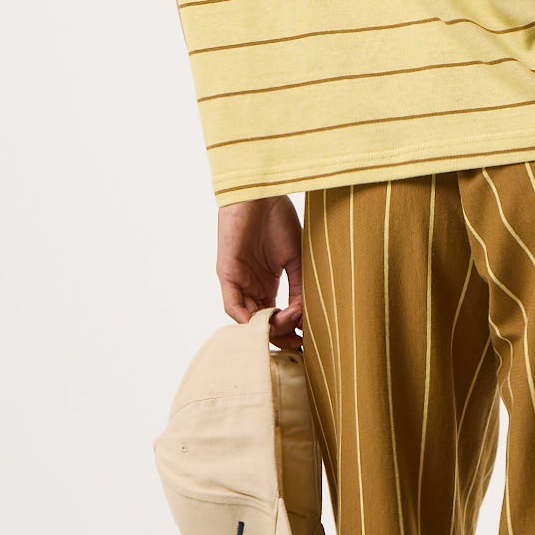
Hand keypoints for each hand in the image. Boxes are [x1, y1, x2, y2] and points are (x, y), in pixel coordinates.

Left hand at [216, 196, 303, 344]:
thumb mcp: (296, 259)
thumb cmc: (278, 218)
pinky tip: (271, 317)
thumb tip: (305, 318)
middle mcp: (250, 286)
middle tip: (299, 342)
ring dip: (269, 326)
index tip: (307, 338)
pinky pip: (233, 306)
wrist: (262, 192)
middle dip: (280, 335)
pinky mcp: (227, 273)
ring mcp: (238, 281)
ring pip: (248, 318)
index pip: (275, 317)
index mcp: (266, 283)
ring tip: (291, 320)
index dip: (289, 330)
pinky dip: (249, 319)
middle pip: (261, 323)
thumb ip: (299, 288)